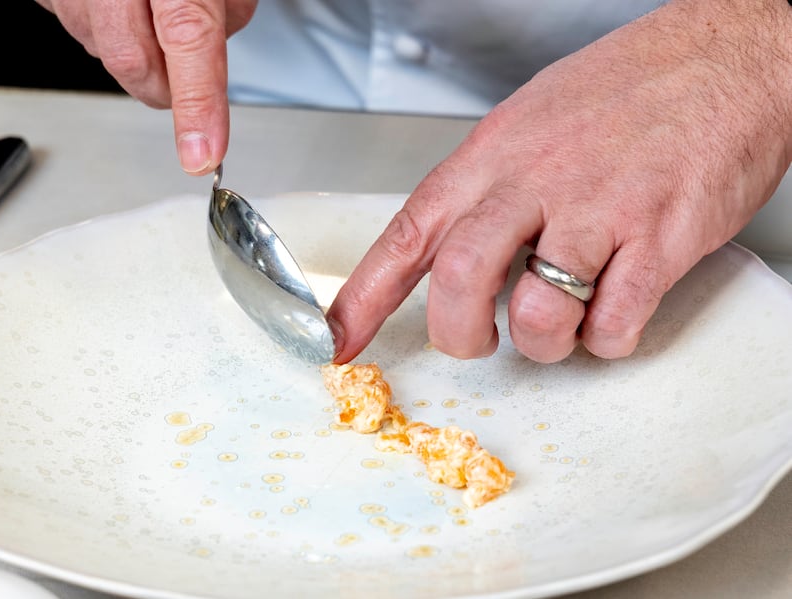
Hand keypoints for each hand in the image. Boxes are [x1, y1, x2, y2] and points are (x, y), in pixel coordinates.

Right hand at [35, 0, 256, 173]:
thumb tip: (226, 29)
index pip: (188, 41)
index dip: (197, 104)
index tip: (202, 154)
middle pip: (137, 65)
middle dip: (170, 86)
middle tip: (190, 69)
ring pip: (106, 52)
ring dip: (138, 48)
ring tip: (150, 1)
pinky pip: (81, 28)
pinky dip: (107, 26)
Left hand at [327, 0, 791, 363]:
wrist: (727, 53)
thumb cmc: (628, 88)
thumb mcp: (529, 121)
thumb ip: (485, 188)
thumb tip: (452, 250)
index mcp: (492, 155)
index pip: (408, 233)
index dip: (363, 296)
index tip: (337, 339)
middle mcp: (535, 181)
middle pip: (462, 280)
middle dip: (460, 333)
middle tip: (480, 339)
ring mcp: (598, 209)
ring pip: (539, 315)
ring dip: (545, 341)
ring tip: (567, 317)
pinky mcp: (660, 238)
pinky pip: (614, 325)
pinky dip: (608, 340)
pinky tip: (617, 310)